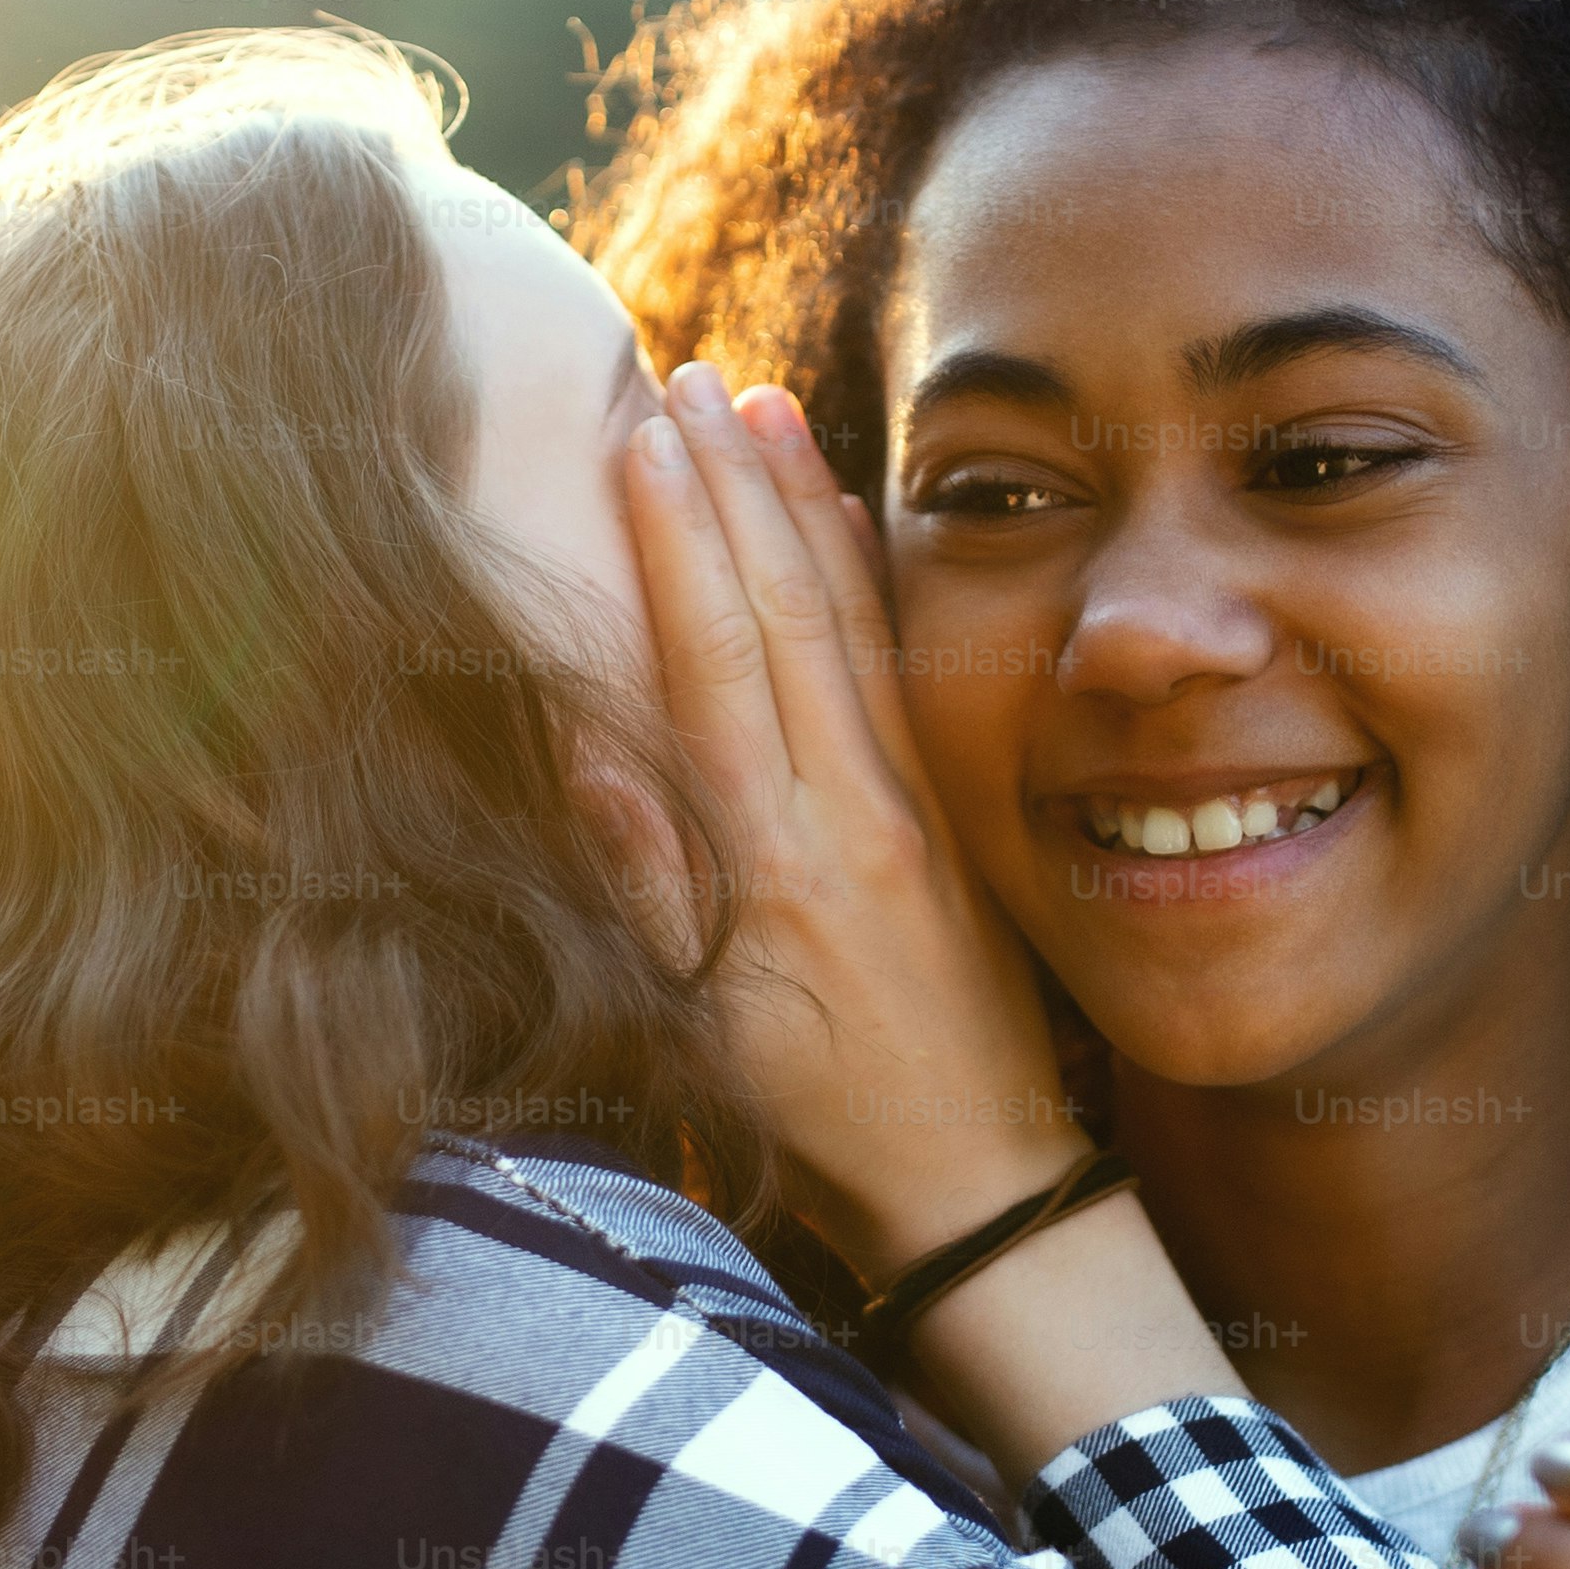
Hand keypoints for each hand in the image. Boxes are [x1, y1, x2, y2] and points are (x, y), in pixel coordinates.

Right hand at [616, 361, 1088, 1275]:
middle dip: (730, 485)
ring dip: (796, 505)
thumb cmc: (822, 1129)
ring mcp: (909, 808)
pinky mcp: (944, 819)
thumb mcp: (706, 1030)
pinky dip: (862, 578)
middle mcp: (852, 813)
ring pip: (846, 624)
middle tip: (682, 375)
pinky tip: (843, 514)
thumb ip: (648, 882)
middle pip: (784, 614)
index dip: (678, 543)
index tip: (642, 437)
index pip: (721, 664)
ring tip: (755, 402)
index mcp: (783, 863)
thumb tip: (583, 740)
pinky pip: (897, 670)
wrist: (985, 1193)